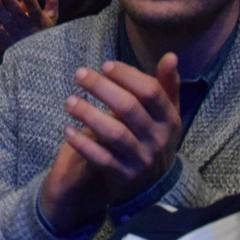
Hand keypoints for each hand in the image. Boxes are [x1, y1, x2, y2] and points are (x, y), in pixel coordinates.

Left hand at [0, 0, 59, 76]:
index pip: (36, 10)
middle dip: (10, 2)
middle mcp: (27, 28)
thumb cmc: (45, 30)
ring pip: (6, 22)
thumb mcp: (53, 16)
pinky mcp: (7, 42)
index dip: (31, 2)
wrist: (40, 57)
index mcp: (39, 20)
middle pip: (18, 14)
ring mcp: (16, 35)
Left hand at [38, 53, 181, 233]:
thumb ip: (167, 85)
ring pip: (114, 134)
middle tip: (79, 74)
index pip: (151, 92)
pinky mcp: (123, 176)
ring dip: (88, 114)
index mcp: (169, 119)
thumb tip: (171, 56)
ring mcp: (140, 159)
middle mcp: (157, 139)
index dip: (128, 76)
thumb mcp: (166, 112)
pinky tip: (68, 130)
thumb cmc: (154, 134)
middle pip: (129, 108)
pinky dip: (83, 144)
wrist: (153, 184)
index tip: (105, 65)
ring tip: (69, 101)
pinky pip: (101, 159)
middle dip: (101, 88)